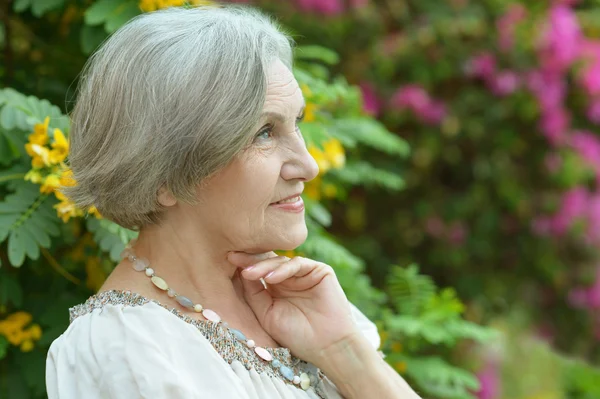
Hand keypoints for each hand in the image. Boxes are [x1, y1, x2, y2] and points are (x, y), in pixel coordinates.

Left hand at [226, 251, 358, 365]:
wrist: (326, 347)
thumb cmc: (296, 336)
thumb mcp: (266, 314)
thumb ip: (254, 294)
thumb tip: (240, 272)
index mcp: (276, 287)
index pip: (258, 270)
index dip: (243, 265)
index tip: (226, 260)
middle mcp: (289, 278)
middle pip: (267, 262)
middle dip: (250, 260)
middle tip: (234, 258)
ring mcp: (304, 273)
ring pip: (280, 261)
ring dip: (263, 266)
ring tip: (249, 273)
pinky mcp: (319, 271)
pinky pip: (298, 264)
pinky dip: (283, 269)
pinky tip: (270, 278)